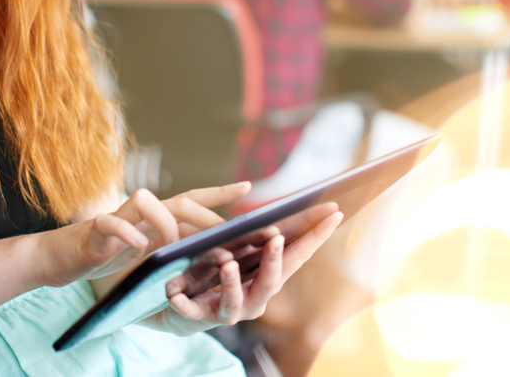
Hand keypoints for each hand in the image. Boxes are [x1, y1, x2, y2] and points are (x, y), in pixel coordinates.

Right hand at [38, 182, 250, 287]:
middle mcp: (140, 211)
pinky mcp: (95, 230)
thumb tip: (210, 246)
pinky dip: (127, 235)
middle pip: (178, 200)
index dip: (220, 192)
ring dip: (164, 223)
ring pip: (145, 201)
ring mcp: (117, 217)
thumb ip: (173, 244)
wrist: (61, 258)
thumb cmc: (107, 253)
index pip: (193, 199)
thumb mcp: (147, 251)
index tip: (248, 186)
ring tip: (171, 247)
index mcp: (156, 217)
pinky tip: (137, 249)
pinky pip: (112, 224)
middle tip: (224, 234)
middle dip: (205, 215)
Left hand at [145, 202, 343, 335]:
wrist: (176, 303)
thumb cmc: (209, 269)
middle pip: (271, 281)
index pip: (295, 256)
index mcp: (265, 276)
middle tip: (276, 238)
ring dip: (233, 283)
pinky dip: (185, 304)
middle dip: (274, 261)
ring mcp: (227, 310)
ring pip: (236, 301)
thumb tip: (259, 192)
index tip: (334, 213)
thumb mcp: (229, 243)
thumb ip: (246, 229)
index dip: (315, 237)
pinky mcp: (196, 317)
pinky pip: (191, 312)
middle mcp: (254, 298)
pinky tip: (175, 293)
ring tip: (227, 264)